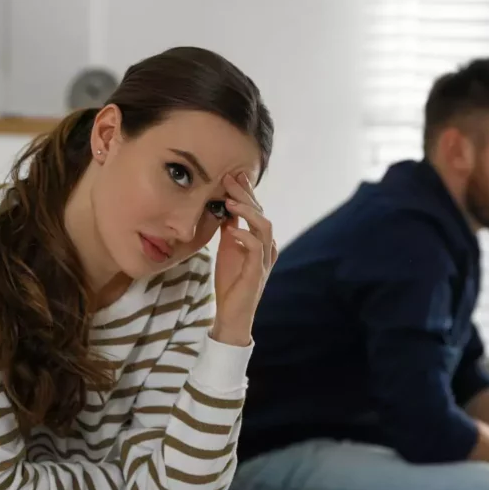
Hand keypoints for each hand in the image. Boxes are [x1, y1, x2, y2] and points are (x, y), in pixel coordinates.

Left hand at [212, 172, 276, 346]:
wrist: (232, 314)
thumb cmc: (231, 282)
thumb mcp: (227, 249)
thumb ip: (229, 229)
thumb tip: (223, 208)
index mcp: (259, 241)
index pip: (256, 211)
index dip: (247, 192)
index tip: (232, 175)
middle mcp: (266, 247)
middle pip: (261, 214)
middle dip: (246, 195)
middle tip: (229, 179)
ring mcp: (264, 260)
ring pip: (264, 228)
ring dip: (248, 212)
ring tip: (231, 201)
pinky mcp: (257, 273)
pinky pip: (257, 250)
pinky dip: (245, 237)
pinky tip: (233, 230)